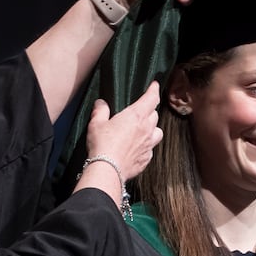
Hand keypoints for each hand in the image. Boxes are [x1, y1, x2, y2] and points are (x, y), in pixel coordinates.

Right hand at [77, 81, 162, 198]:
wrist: (108, 169)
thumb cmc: (103, 144)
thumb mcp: (96, 123)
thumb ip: (101, 111)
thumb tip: (101, 104)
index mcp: (136, 116)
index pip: (151, 98)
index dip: (154, 90)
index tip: (155, 86)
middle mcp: (146, 129)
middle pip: (155, 114)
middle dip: (150, 110)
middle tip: (143, 109)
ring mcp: (148, 145)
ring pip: (158, 132)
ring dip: (153, 128)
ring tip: (144, 129)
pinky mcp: (146, 159)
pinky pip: (151, 149)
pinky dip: (146, 146)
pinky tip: (138, 148)